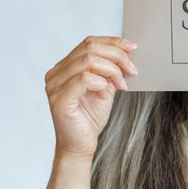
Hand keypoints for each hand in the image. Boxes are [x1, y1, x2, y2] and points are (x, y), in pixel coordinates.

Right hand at [44, 35, 138, 158]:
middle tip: (131, 69)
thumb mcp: (105, 88)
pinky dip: (101, 82)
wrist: (80, 146)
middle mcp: (56, 73)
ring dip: (112, 70)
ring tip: (121, 84)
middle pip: (89, 48)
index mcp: (64, 68)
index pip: (88, 43)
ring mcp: (54, 85)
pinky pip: (83, 79)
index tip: (132, 48)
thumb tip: (126, 52)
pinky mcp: (59, 99)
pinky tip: (107, 92)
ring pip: (87, 61)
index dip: (112, 42)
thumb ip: (110, 71)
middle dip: (116, 56)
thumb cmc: (89, 119)